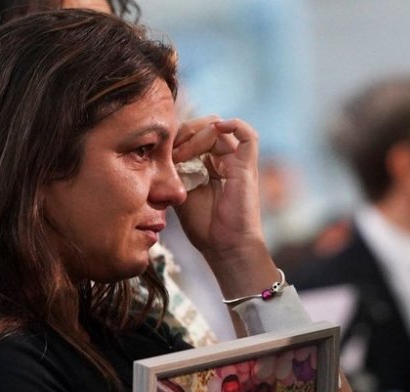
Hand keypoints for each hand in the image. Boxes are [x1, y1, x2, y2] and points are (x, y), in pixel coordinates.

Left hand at [172, 117, 266, 269]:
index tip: (161, 152)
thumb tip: (161, 152)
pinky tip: (215, 129)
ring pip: (218, 129)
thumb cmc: (205, 227)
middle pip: (206, 127)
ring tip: (181, 154)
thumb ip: (175, 171)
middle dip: (185, 133)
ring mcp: (238, 162)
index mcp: (210, 166)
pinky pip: (248, 135)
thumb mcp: (181, 193)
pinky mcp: (247, 166)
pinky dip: (233, 125)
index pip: (195, 136)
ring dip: (196, 135)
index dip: (177, 137)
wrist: (224, 247)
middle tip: (169, 150)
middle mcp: (225, 160)